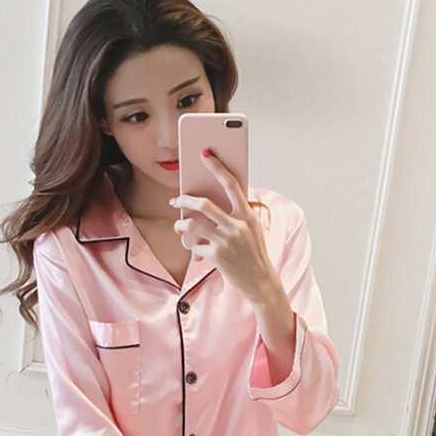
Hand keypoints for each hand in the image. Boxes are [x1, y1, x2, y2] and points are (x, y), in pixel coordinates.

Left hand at [170, 150, 277, 304]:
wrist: (260, 281)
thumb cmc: (253, 253)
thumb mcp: (252, 229)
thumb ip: (237, 215)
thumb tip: (210, 202)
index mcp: (247, 215)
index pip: (231, 184)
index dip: (217, 167)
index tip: (205, 155)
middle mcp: (237, 226)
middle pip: (204, 204)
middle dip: (185, 199)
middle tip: (175, 199)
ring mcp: (226, 242)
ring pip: (192, 224)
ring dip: (180, 224)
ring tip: (178, 226)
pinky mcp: (217, 256)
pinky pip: (195, 245)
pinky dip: (192, 246)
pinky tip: (194, 247)